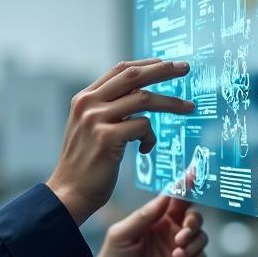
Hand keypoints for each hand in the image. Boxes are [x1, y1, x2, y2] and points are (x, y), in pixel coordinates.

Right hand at [46, 59, 193, 224]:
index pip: (119, 70)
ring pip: (144, 99)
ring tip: (188, 108)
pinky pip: (143, 126)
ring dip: (171, 103)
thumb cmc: (85, 164)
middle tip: (185, 68)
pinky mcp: (107, 138)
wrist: (68, 193)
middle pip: (133, 76)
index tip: (167, 63)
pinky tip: (145, 149)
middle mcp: (88, 104)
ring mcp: (96, 119)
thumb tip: (140, 94)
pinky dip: (151, 137)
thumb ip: (109, 109)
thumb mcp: (90, 128)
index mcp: (84, 98)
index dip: (146, 64)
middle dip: (163, 70)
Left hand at [94, 192, 207, 256]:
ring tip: (176, 256)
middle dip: (193, 224)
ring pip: (201, 237)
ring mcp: (175, 247)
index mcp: (154, 218)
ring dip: (193, 246)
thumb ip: (143, 216)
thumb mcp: (122, 234)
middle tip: (180, 237)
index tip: (195, 174)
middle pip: (194, 216)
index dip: (186, 185)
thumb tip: (164, 197)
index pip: (174, 198)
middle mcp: (168, 229)